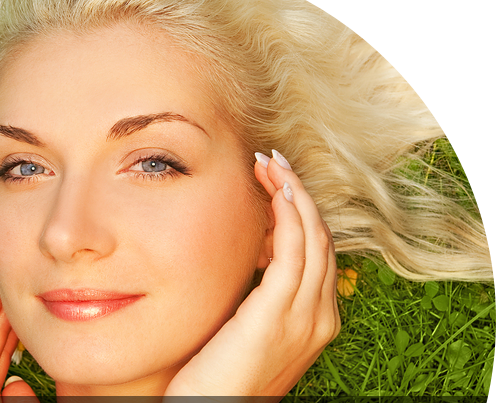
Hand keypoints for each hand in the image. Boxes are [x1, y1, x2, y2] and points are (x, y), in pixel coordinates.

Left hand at [164, 150, 340, 397]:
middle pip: (322, 240)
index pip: (318, 254)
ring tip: (271, 165)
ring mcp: (303, 318)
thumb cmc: (220, 377)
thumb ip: (261, 298)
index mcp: (315, 321)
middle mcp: (319, 318)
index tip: (277, 184)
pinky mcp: (276, 314)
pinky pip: (292, 252)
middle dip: (299, 195)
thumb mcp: (250, 332)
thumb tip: (253, 256)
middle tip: (274, 163)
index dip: (302, 213)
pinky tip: (276, 191)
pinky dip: (288, 216)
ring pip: (312, 238)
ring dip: (293, 194)